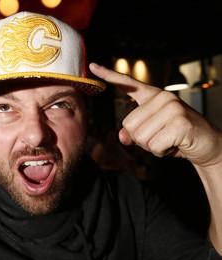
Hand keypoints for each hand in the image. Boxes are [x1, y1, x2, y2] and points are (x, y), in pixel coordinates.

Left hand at [89, 62, 221, 167]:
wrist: (208, 145)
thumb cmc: (176, 138)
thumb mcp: (151, 135)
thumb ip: (134, 133)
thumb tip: (122, 136)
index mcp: (153, 96)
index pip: (127, 84)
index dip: (109, 76)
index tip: (93, 66)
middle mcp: (162, 97)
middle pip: (129, 125)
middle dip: (141, 139)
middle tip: (161, 137)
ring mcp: (172, 107)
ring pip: (140, 136)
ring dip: (152, 146)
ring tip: (168, 140)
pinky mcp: (180, 122)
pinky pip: (154, 145)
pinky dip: (161, 152)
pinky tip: (175, 145)